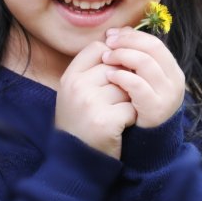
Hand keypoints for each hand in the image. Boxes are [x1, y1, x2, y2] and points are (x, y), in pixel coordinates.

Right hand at [55, 41, 136, 158]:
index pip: (97, 48)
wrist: (74, 162)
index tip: (115, 73)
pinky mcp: (106, 121)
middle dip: (123, 82)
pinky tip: (121, 126)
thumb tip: (122, 38)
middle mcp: (77, 87)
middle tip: (116, 100)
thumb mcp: (75, 92)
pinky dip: (131, 117)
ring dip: (129, 100)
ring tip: (117, 114)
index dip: (112, 57)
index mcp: (69, 77)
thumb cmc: (80, 123)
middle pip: (116, 66)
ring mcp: (90, 103)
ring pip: (127, 86)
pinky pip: (132, 107)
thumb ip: (93, 68)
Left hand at [102, 28, 184, 128]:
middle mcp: (174, 80)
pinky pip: (139, 85)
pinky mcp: (156, 108)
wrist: (142, 142)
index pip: (153, 42)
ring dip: (122, 56)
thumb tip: (117, 31)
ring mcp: (167, 94)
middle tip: (107, 43)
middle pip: (151, 48)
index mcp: (171, 70)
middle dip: (126, 42)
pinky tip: (109, 76)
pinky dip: (122, 77)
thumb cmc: (136, 106)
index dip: (131, 35)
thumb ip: (133, 58)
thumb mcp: (138, 80)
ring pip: (145, 63)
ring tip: (105, 59)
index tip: (111, 34)